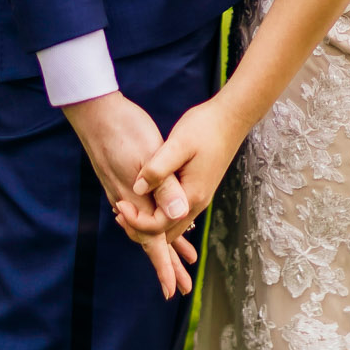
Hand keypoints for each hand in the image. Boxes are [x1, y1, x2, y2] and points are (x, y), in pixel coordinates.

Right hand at [64, 88, 197, 301]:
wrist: (93, 111)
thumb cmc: (124, 128)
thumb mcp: (151, 154)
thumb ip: (165, 187)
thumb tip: (179, 217)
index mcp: (136, 199)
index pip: (152, 242)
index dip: (163, 266)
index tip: (171, 291)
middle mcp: (125, 201)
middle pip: (147, 241)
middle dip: (165, 263)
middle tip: (178, 287)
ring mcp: (120, 190)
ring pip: (144, 227)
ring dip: (162, 245)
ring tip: (181, 260)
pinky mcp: (120, 179)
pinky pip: (139, 212)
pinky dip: (153, 223)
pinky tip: (160, 218)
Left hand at [126, 96, 244, 240]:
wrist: (231, 118)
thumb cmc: (204, 127)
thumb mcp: (178, 145)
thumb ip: (158, 169)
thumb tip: (137, 190)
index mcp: (191, 196)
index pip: (159, 226)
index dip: (136, 220)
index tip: (119, 204)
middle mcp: (197, 202)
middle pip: (166, 231)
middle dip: (141, 227)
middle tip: (119, 209)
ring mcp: (199, 195)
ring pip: (171, 222)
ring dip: (149, 220)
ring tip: (127, 205)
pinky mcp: (197, 186)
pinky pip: (175, 210)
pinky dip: (159, 211)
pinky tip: (144, 195)